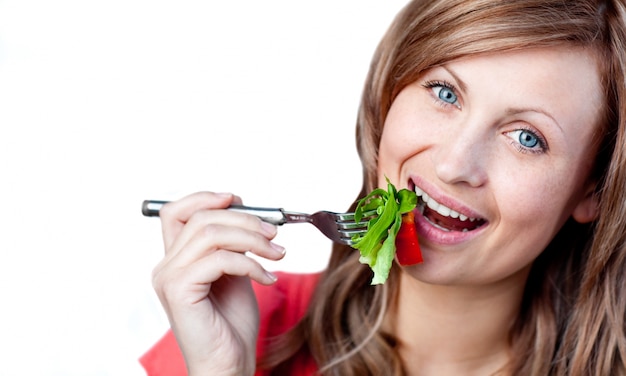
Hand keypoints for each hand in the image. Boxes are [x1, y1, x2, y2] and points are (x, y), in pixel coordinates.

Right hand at [151, 192, 283, 374]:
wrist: (228, 364)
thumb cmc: (230, 325)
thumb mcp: (234, 274)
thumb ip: (231, 246)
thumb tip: (249, 216)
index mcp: (175, 260)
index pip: (176, 211)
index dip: (205, 198)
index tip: (239, 200)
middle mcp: (165, 266)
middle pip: (201, 218)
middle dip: (245, 219)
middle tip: (273, 233)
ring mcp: (169, 278)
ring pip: (211, 233)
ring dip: (253, 239)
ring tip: (276, 254)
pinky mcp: (180, 291)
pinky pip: (220, 259)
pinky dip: (251, 264)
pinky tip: (267, 277)